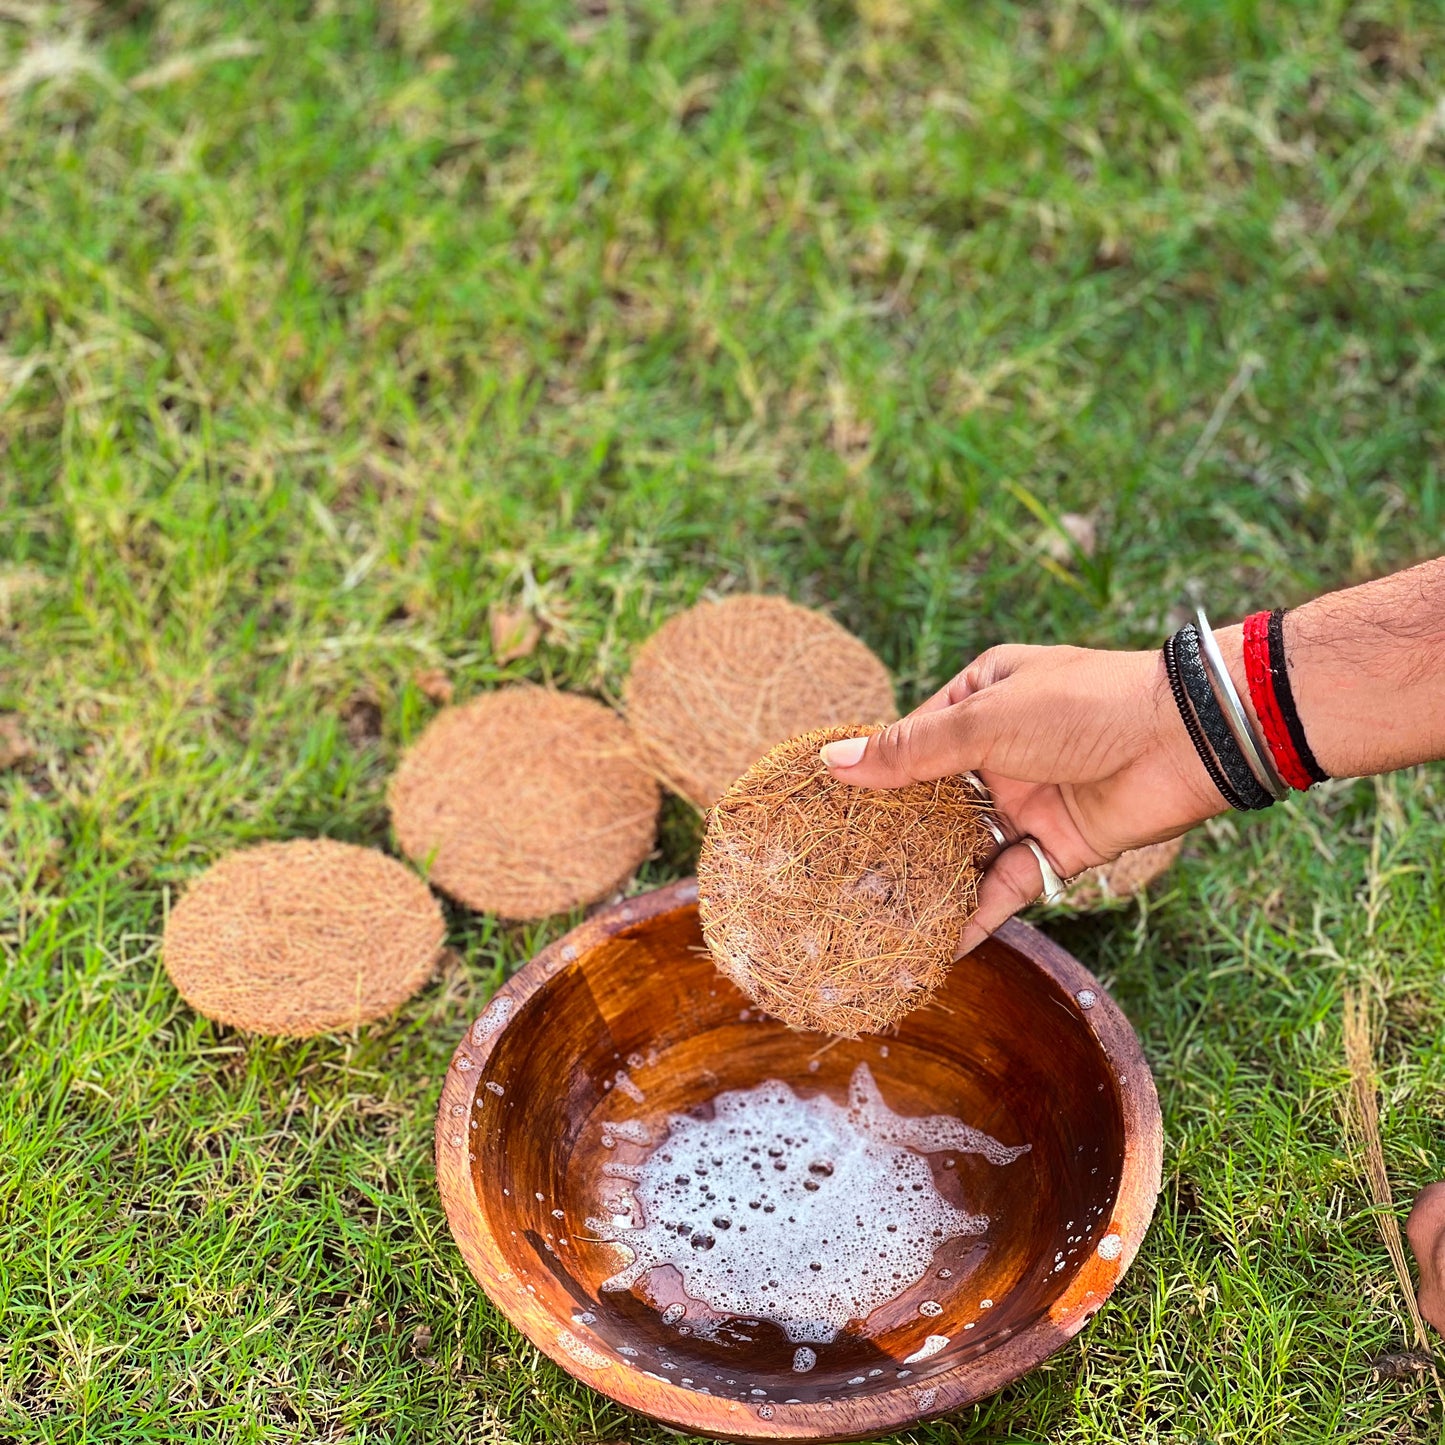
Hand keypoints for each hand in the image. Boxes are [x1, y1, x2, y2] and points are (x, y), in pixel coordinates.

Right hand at [821, 643, 1226, 954]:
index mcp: (981, 697)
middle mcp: (999, 750)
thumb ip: (911, 751)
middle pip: (932, 801)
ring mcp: (1026, 801)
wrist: (1187, 742)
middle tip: (836, 875)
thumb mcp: (985, 720)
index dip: (870, 775)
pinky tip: (936, 945)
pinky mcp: (1055, 848)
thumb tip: (835, 762)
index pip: (911, 740)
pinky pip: (1004, 886)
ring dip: (927, 879)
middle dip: (892, 837)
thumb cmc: (1083, 707)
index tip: (822, 811)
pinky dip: (973, 914)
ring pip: (963, 848)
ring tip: (873, 917)